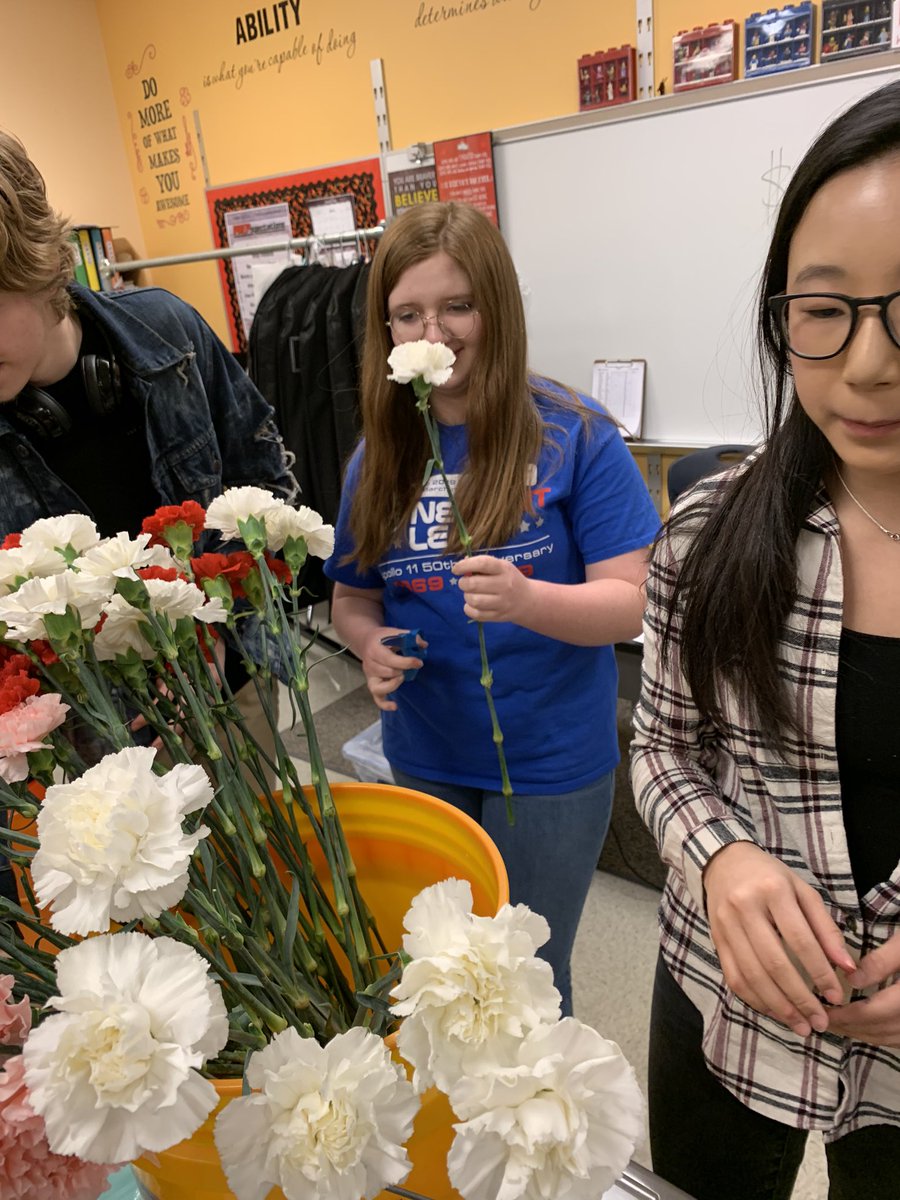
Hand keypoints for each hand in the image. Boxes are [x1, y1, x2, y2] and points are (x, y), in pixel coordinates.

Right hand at [359, 629, 425, 711]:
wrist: (367, 642)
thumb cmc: (383, 638)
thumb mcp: (394, 632)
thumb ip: (409, 637)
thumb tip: (423, 645)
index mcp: (374, 650)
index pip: (389, 659)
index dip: (405, 662)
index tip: (418, 662)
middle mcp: (369, 665)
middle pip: (387, 672)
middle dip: (402, 670)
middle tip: (413, 665)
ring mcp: (370, 677)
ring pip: (380, 687)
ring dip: (394, 683)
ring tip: (402, 676)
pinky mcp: (373, 685)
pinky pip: (377, 699)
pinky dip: (385, 704)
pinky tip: (395, 706)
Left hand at [452, 555, 531, 622]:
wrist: (527, 600)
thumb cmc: (508, 579)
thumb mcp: (501, 566)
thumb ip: (482, 565)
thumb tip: (460, 567)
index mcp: (504, 569)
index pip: (482, 564)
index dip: (465, 565)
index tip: (456, 569)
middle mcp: (505, 585)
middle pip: (474, 584)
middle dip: (463, 583)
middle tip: (465, 583)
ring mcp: (502, 602)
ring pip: (474, 600)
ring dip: (466, 596)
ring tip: (470, 594)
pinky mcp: (498, 616)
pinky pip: (476, 614)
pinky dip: (468, 609)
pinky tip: (471, 605)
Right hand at [703, 842, 855, 1036]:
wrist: (723, 863)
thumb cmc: (770, 877)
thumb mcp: (802, 891)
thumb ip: (825, 928)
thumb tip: (847, 967)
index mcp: (772, 891)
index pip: (800, 940)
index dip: (820, 972)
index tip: (836, 996)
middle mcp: (745, 908)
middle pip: (774, 963)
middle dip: (800, 998)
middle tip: (819, 1022)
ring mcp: (726, 925)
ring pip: (752, 975)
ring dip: (778, 1006)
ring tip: (800, 1025)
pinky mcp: (716, 940)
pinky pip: (734, 977)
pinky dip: (754, 999)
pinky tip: (773, 1011)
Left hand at [828, 932, 899, 1046]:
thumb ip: (880, 962)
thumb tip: (850, 979)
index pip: (876, 1013)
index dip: (847, 1016)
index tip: (823, 1011)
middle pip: (884, 1030)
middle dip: (852, 1027)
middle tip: (824, 1020)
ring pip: (894, 1039)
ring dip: (866, 1034)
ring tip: (840, 1025)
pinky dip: (884, 1035)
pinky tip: (868, 1026)